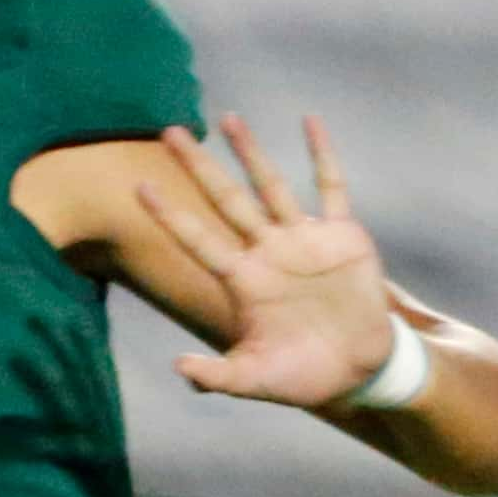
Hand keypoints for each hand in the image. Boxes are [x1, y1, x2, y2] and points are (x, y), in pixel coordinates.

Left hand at [137, 114, 394, 407]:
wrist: (359, 372)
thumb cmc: (302, 377)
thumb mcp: (255, 379)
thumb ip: (217, 376)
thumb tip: (178, 367)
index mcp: (242, 281)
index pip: (196, 239)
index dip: (169, 214)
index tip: (138, 186)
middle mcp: (266, 252)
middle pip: (225, 199)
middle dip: (198, 166)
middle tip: (169, 131)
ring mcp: (303, 240)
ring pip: (270, 186)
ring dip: (250, 152)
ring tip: (228, 117)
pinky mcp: (343, 236)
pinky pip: (332, 188)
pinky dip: (322, 155)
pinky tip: (310, 121)